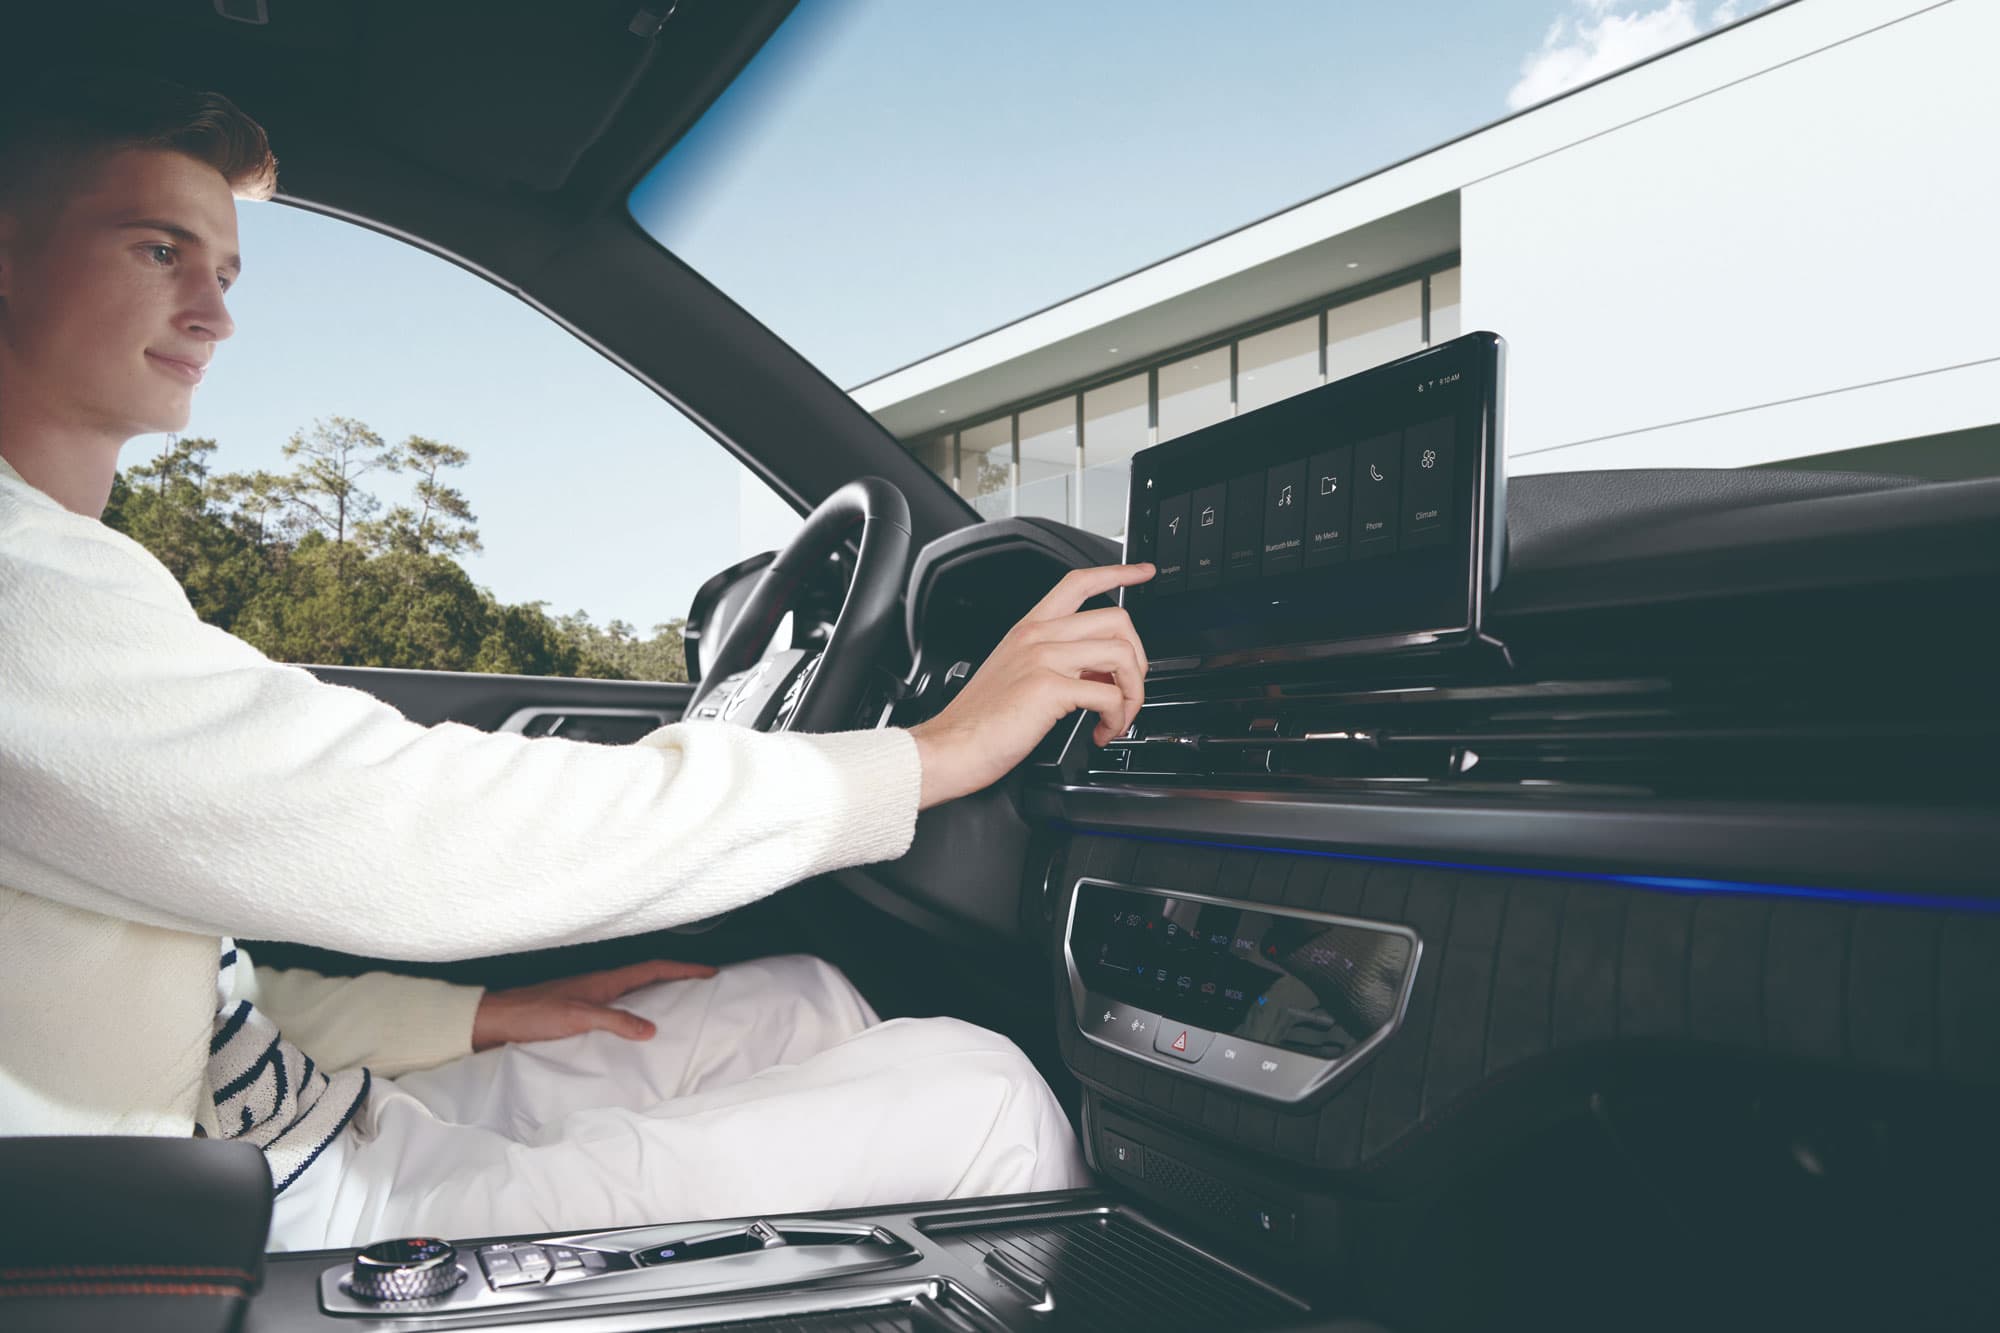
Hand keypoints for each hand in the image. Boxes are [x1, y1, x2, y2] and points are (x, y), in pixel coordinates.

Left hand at [470, 958, 717, 1050]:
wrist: (497, 1019)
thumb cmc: (535, 1014)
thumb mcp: (578, 1017)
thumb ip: (615, 1021)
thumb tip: (652, 1029)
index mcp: (605, 980)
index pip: (653, 968)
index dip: (683, 969)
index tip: (710, 972)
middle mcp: (602, 984)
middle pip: (648, 975)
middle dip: (678, 977)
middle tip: (703, 986)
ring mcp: (592, 996)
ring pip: (635, 990)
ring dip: (659, 992)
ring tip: (681, 1004)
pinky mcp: (581, 1011)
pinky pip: (621, 1005)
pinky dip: (638, 1009)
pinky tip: (638, 1027)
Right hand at [909, 562, 1153, 809]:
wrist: (951, 747)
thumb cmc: (979, 720)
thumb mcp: (1015, 675)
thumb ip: (1055, 662)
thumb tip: (1098, 672)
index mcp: (1029, 629)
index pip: (1079, 583)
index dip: (1118, 572)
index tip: (1143, 572)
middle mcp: (1037, 636)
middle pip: (1116, 619)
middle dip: (1139, 659)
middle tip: (1128, 690)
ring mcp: (1043, 658)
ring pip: (1122, 653)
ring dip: (1133, 692)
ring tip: (1117, 717)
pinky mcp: (1049, 688)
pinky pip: (1109, 695)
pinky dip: (1116, 719)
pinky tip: (1101, 732)